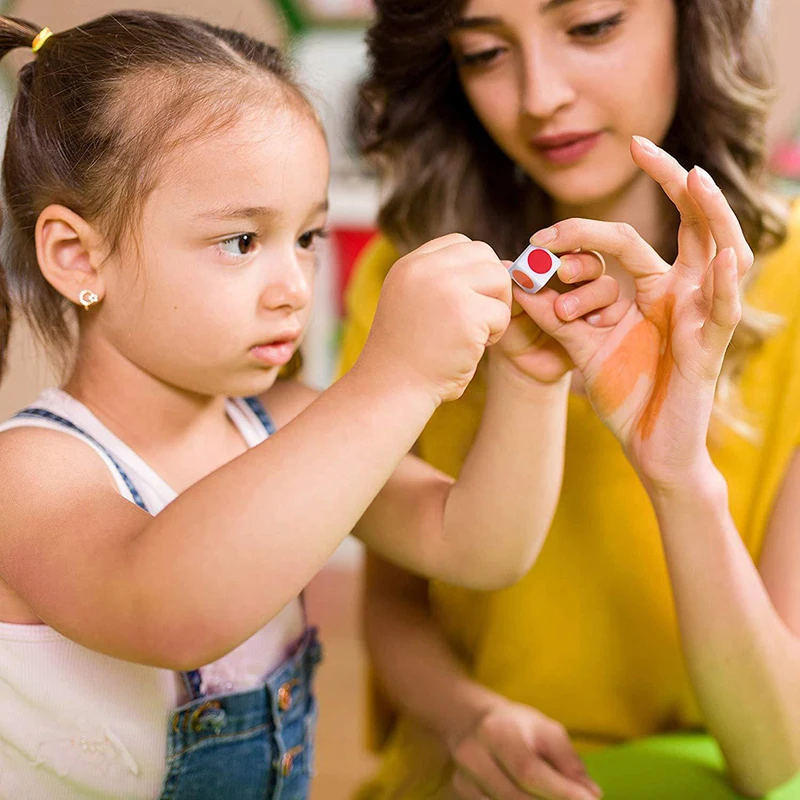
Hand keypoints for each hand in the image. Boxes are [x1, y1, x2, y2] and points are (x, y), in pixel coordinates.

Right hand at [363, 234, 511, 404]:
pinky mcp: (465, 312)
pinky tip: (473, 349)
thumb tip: (503, 266)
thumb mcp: (414, 303)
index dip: (473, 272)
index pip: (459, 243)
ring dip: (496, 308)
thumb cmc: (408, 356)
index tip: (466, 302)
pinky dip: (495, 334)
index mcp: (409, 265)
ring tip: (476, 334)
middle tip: (478, 319)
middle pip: (483, 254)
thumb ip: (445, 281)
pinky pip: (502, 312)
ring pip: (498, 278)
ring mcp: (445, 287)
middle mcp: (424, 268)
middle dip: (490, 286)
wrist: (391, 389)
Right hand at [448, 698, 601, 799]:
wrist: (471, 720)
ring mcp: (462, 777)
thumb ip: (568, 761)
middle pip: (515, 798)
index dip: (560, 791)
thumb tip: (592, 795)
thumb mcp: (545, 729)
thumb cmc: (517, 725)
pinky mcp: (460, 792)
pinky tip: (530, 798)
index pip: (528, 770)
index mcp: (497, 731)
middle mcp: (473, 754)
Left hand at [494, 251, 619, 384]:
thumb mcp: (511, 310)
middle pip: (594, 262)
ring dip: (588, 295)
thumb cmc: (515, 332)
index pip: (569, 247)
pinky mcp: (606, 328)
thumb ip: (515, 288)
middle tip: (563, 271)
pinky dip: (605, 316)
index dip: (562, 240)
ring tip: (563, 311)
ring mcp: (597, 306)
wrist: (525, 368)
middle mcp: (581, 284)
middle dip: (580, 264)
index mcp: (558, 270)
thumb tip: (506, 265)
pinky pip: (615, 315)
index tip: (544, 243)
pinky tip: (590, 324)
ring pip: (607, 287)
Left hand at [516, 137, 749, 488]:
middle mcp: (681, 292)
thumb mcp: (581, 348)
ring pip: (719, 253)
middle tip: (642, 145)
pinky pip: (723, 310)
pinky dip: (724, 285)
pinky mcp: (710, 346)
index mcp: (651, 289)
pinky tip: (721, 259)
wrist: (648, 444)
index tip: (544, 230)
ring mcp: (701, 315)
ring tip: (696, 180)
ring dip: (710, 215)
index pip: (628, 238)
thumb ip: (555, 316)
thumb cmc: (623, 394)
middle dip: (671, 182)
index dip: (589, 226)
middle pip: (688, 224)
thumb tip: (518, 283)